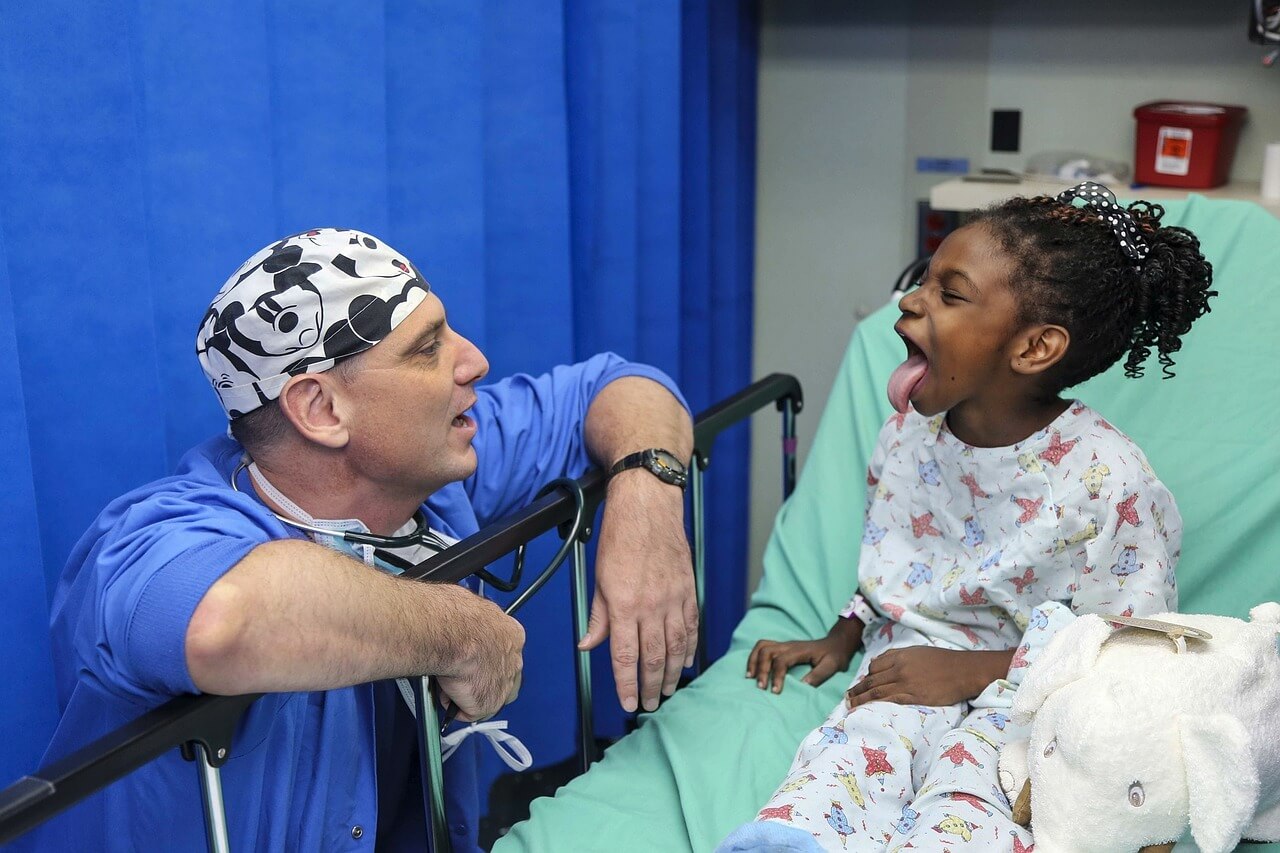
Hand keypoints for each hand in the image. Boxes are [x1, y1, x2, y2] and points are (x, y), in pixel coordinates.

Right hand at [436, 595, 524, 720]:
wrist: (454, 632)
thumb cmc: (456, 616)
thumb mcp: (470, 612)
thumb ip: (472, 626)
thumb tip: (458, 623)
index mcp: (512, 635)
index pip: (504, 652)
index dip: (485, 658)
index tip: (471, 659)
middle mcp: (514, 660)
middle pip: (501, 677)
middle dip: (481, 679)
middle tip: (459, 676)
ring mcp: (503, 683)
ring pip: (486, 696)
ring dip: (468, 694)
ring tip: (447, 684)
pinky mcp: (488, 702)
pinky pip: (470, 711)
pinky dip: (455, 705)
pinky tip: (445, 691)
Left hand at [579, 470, 697, 712]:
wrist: (648, 506)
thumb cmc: (620, 537)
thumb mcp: (599, 578)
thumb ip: (598, 616)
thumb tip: (589, 644)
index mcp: (624, 604)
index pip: (626, 656)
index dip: (627, 683)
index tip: (628, 702)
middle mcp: (651, 605)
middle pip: (653, 657)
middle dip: (651, 685)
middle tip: (649, 703)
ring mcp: (674, 598)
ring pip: (676, 646)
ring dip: (672, 672)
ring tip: (668, 689)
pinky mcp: (688, 589)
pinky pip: (691, 625)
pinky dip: (690, 647)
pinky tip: (685, 661)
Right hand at [747, 616, 863, 692]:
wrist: (837, 643)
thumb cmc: (835, 656)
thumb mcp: (832, 666)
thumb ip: (819, 675)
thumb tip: (803, 685)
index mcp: (799, 650)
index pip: (781, 660)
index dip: (777, 676)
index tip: (776, 692)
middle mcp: (789, 645)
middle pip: (766, 651)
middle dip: (761, 669)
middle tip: (761, 687)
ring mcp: (784, 644)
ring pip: (761, 646)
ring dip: (753, 661)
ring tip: (750, 677)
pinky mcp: (782, 647)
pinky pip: (762, 647)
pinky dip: (755, 657)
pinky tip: (753, 670)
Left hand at [844, 646, 1014, 709]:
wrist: (963, 671)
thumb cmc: (944, 661)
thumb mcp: (919, 652)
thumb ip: (899, 656)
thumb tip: (879, 663)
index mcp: (901, 656)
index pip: (875, 666)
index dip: (867, 676)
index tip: (862, 684)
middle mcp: (900, 668)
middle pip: (872, 679)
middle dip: (858, 689)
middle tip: (848, 696)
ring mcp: (906, 682)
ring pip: (877, 690)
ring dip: (861, 698)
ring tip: (851, 704)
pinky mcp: (914, 696)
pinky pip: (890, 700)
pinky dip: (875, 703)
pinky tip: (868, 708)